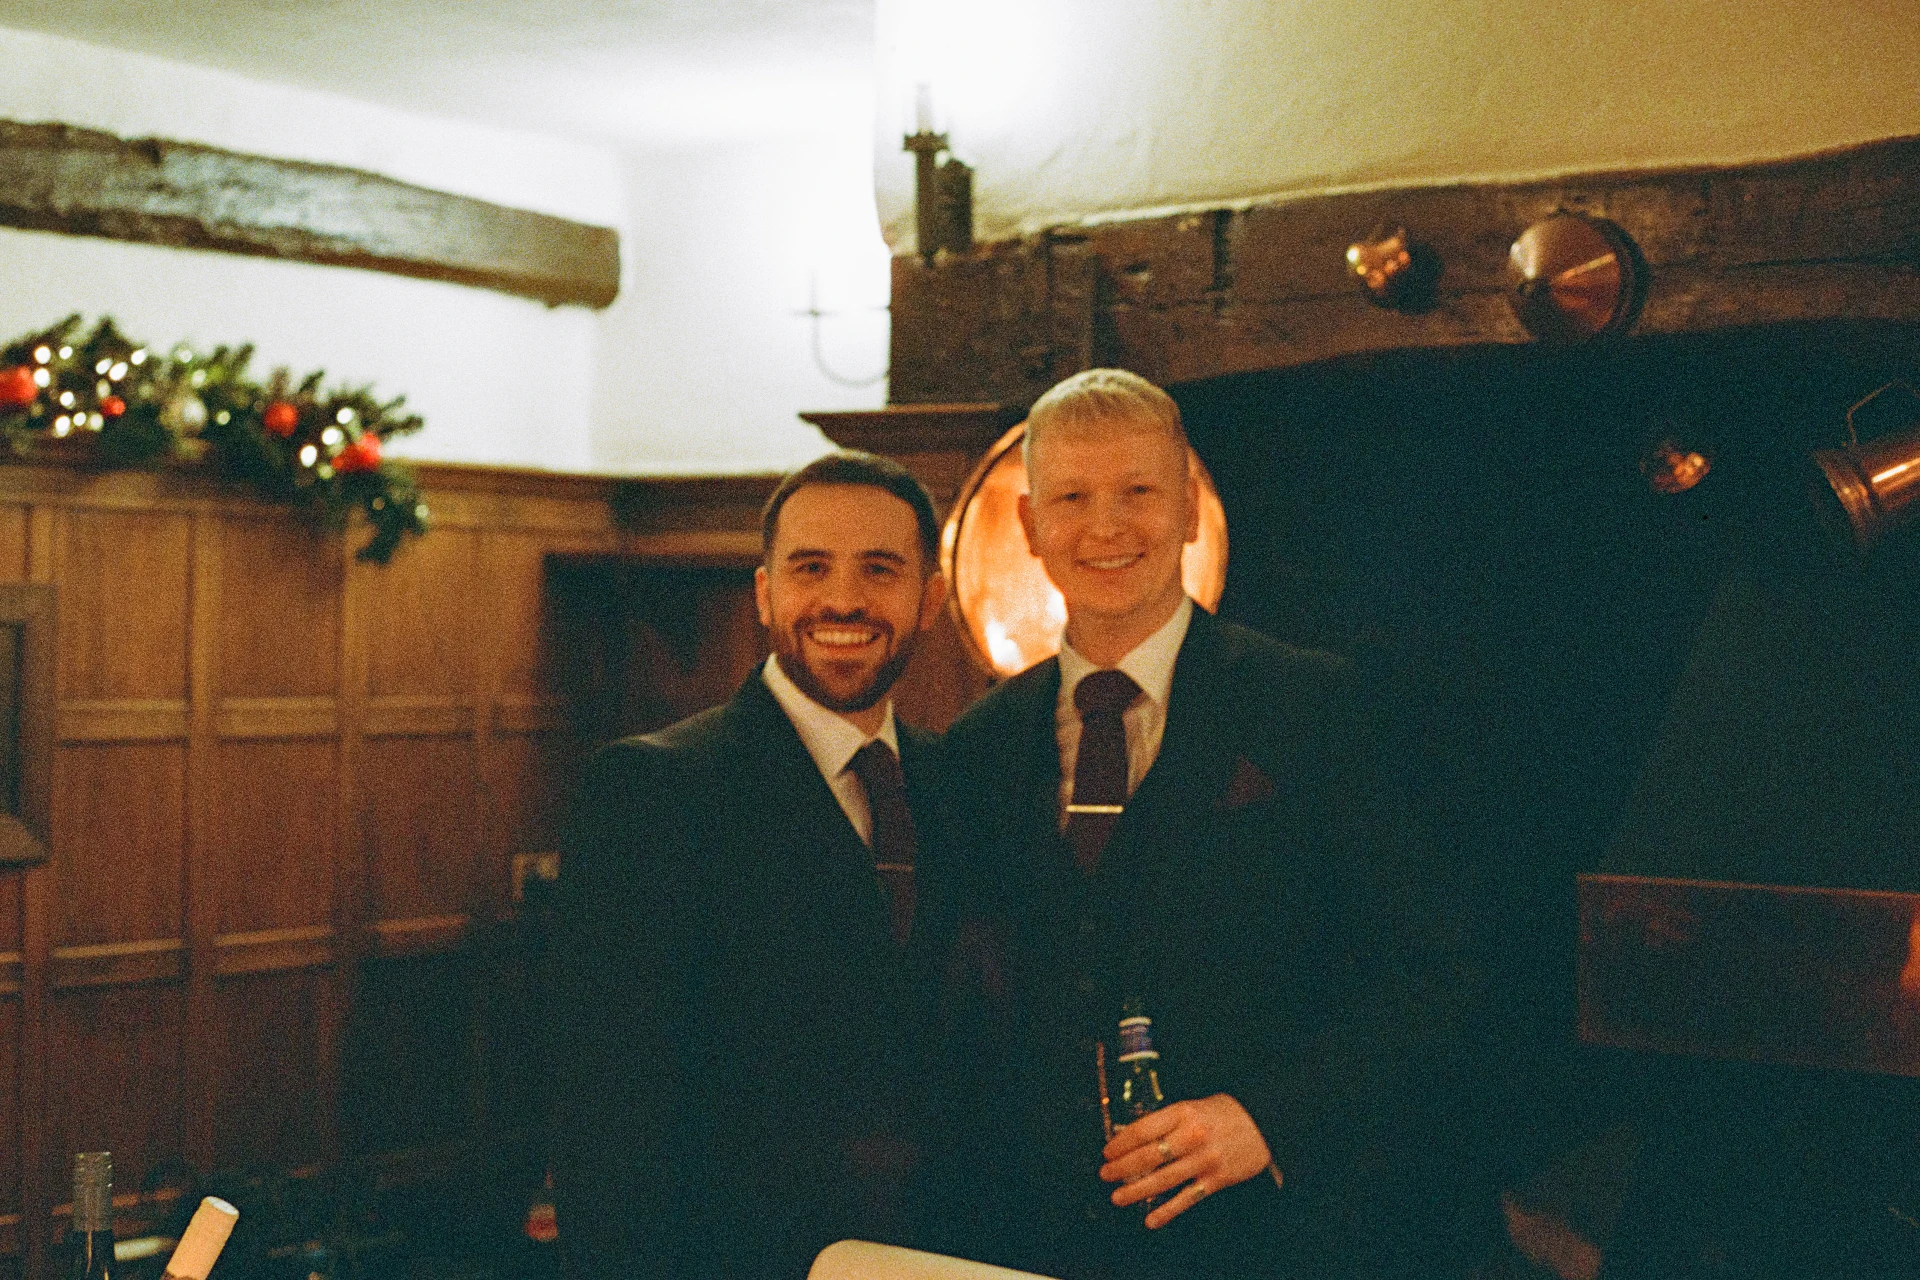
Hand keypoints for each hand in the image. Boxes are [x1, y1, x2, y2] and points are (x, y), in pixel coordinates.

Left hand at [1099, 1093, 1274, 1228]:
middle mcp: (1191, 1136)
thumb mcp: (1193, 1106)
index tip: (1108, 1151)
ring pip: (1163, 1180)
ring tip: (1118, 1196)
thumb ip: (1167, 1120)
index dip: (1120, 1143)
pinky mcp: (1216, 1179)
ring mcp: (1204, 1160)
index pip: (1142, 1130)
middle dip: (1121, 1168)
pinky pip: (1186, 1198)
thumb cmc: (1224, 1112)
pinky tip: (1150, 1219)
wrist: (1263, 1123)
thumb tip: (1134, 1138)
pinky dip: (1167, 1211)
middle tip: (1105, 1174)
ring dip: (1136, 1190)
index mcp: (1183, 1113)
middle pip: (1148, 1156)